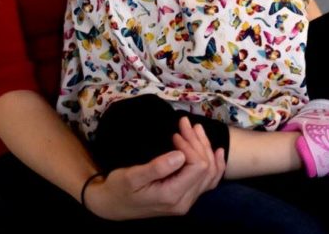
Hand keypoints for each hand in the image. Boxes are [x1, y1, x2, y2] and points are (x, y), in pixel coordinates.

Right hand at [83, 118, 224, 219]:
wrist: (111, 205)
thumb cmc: (119, 189)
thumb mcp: (132, 177)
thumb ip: (157, 167)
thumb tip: (180, 155)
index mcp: (173, 196)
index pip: (197, 167)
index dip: (190, 146)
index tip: (174, 134)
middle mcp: (185, 202)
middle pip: (206, 168)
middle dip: (198, 142)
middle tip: (184, 123)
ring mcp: (187, 200)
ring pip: (210, 173)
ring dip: (205, 148)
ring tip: (196, 128)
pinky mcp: (185, 196)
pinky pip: (208, 181)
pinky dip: (214, 165)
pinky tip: (216, 151)